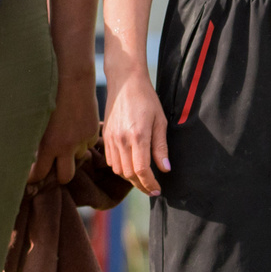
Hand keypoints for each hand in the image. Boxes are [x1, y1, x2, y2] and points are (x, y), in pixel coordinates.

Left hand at [28, 77, 99, 189]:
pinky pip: (88, 143)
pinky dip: (83, 139)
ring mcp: (82, 140)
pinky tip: (76, 125)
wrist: (72, 78)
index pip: (40, 173)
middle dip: (59, 175)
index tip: (32, 176)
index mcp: (49, 145)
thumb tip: (30, 156)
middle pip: (65, 177)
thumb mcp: (38, 120)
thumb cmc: (49, 95)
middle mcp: (67, 146)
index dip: (35, 177)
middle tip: (53, 167)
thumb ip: (36, 141)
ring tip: (66, 136)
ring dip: (73, 152)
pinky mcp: (93, 132)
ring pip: (78, 157)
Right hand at [102, 71, 171, 196]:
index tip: (157, 190)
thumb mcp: (160, 121)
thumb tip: (165, 169)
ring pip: (118, 170)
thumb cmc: (146, 98)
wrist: (124, 81)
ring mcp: (111, 138)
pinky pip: (110, 160)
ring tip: (143, 179)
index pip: (142, 170)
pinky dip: (120, 168)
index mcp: (138, 136)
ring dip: (130, 178)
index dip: (150, 184)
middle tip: (152, 189)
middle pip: (129, 174)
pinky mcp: (105, 136)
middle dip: (141, 185)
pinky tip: (130, 165)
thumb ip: (161, 147)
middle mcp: (121, 140)